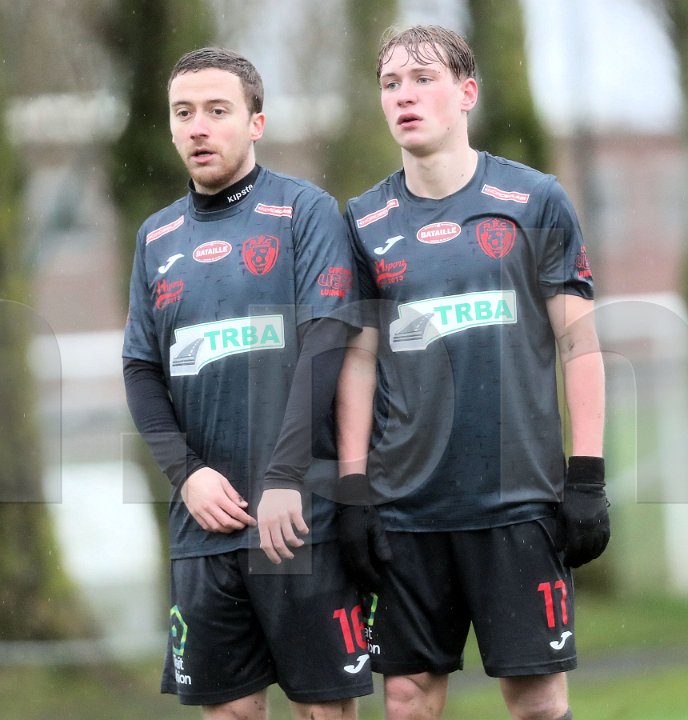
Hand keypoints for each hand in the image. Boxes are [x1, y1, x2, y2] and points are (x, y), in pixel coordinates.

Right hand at [181, 467, 255, 532]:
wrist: (188, 476)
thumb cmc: (208, 476)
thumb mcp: (224, 481)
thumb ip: (234, 495)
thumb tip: (244, 506)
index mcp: (218, 497)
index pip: (235, 512)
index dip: (245, 519)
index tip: (252, 522)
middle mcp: (209, 507)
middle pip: (226, 522)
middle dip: (238, 526)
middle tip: (244, 525)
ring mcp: (201, 512)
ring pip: (216, 527)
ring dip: (227, 529)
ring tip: (234, 526)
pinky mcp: (195, 514)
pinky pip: (206, 527)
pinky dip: (216, 529)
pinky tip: (221, 526)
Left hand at [257, 488, 308, 563]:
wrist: (279, 483)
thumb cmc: (269, 501)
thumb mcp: (262, 514)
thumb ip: (263, 529)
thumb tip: (264, 545)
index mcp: (263, 523)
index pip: (267, 544)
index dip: (272, 556)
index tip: (278, 561)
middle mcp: (273, 521)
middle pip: (279, 544)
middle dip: (286, 554)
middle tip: (290, 556)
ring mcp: (284, 516)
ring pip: (291, 537)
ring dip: (296, 544)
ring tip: (299, 544)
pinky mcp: (295, 510)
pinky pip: (300, 526)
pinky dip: (304, 531)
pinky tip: (304, 532)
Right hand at [335, 474, 391, 590]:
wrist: (349, 501)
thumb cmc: (365, 512)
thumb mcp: (376, 527)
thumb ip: (381, 544)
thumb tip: (387, 562)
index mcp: (356, 544)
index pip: (363, 567)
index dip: (372, 577)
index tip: (380, 584)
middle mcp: (347, 548)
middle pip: (354, 570)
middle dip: (364, 581)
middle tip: (374, 588)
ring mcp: (342, 546)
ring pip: (348, 567)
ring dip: (357, 576)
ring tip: (367, 583)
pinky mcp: (340, 543)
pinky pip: (345, 561)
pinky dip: (353, 569)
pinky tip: (358, 571)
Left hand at [556, 456, 609, 567]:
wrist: (587, 486)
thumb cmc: (570, 500)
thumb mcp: (561, 515)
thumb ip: (560, 534)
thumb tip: (559, 550)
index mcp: (576, 526)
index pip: (574, 549)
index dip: (570, 558)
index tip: (565, 563)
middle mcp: (590, 529)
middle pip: (586, 551)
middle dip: (579, 560)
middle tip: (573, 564)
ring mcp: (600, 528)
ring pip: (596, 549)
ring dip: (589, 557)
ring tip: (582, 561)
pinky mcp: (607, 525)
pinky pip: (605, 543)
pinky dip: (600, 551)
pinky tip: (594, 554)